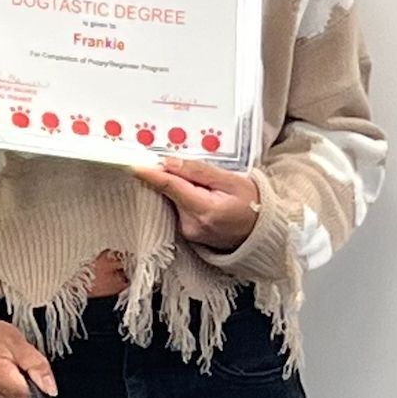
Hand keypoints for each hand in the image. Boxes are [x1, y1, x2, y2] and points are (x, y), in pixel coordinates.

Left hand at [132, 157, 261, 253]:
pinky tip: (200, 196)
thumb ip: (199, 171)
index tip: (134, 166)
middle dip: (174, 177)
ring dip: (180, 188)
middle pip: (170, 192)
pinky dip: (183, 199)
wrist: (261, 234)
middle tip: (192, 170)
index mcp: (204, 210)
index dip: (152, 174)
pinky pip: (179, 210)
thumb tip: (170, 162)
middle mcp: (191, 224)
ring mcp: (188, 232)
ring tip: (207, 187)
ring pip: (173, 201)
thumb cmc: (252, 205)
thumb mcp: (231, 181)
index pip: (170, 187)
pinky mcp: (188, 235)